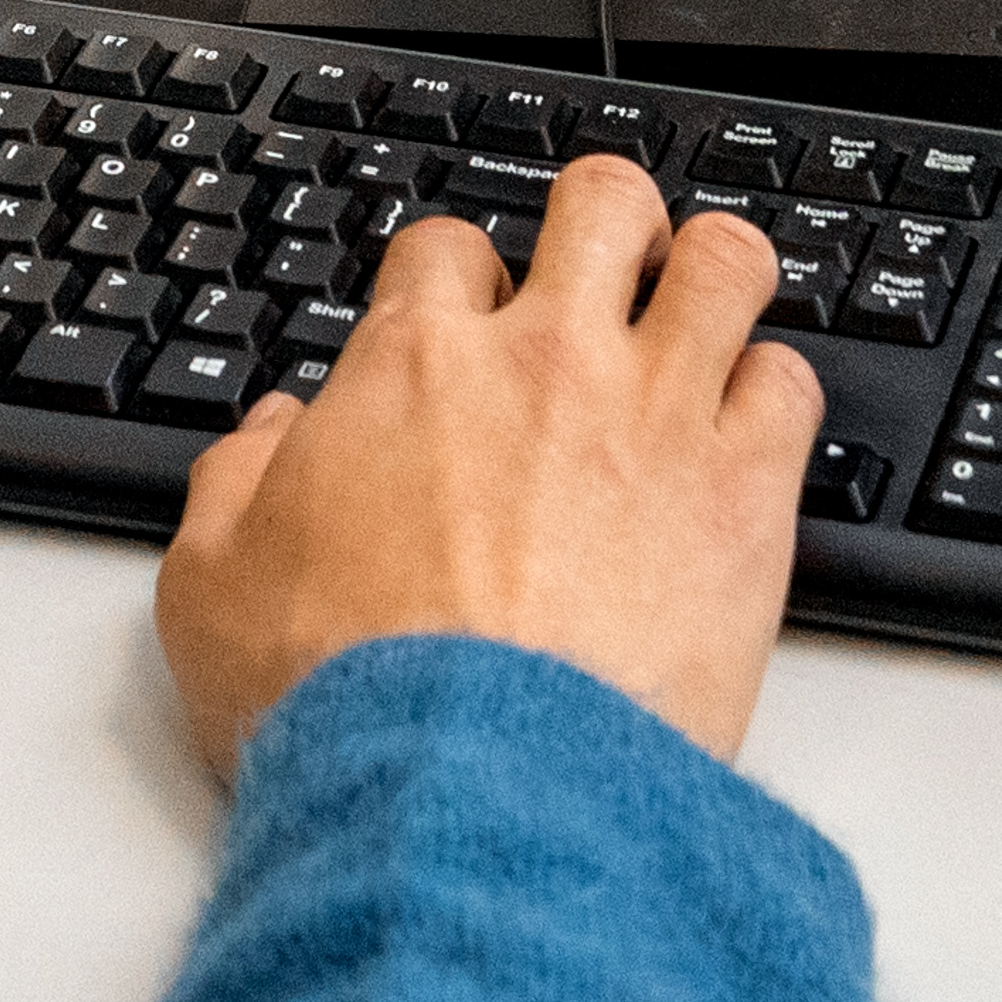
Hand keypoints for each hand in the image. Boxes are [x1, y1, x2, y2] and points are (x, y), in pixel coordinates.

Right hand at [152, 159, 813, 777]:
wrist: (469, 796)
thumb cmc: (345, 702)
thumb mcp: (210, 589)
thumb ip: (235, 486)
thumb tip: (269, 440)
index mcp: (416, 366)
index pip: (447, 247)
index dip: (456, 278)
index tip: (465, 322)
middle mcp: (545, 363)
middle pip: (601, 205)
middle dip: (607, 222)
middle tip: (608, 270)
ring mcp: (655, 416)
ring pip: (722, 263)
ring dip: (712, 275)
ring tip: (705, 313)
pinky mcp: (743, 496)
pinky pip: (792, 386)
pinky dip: (776, 394)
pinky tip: (753, 431)